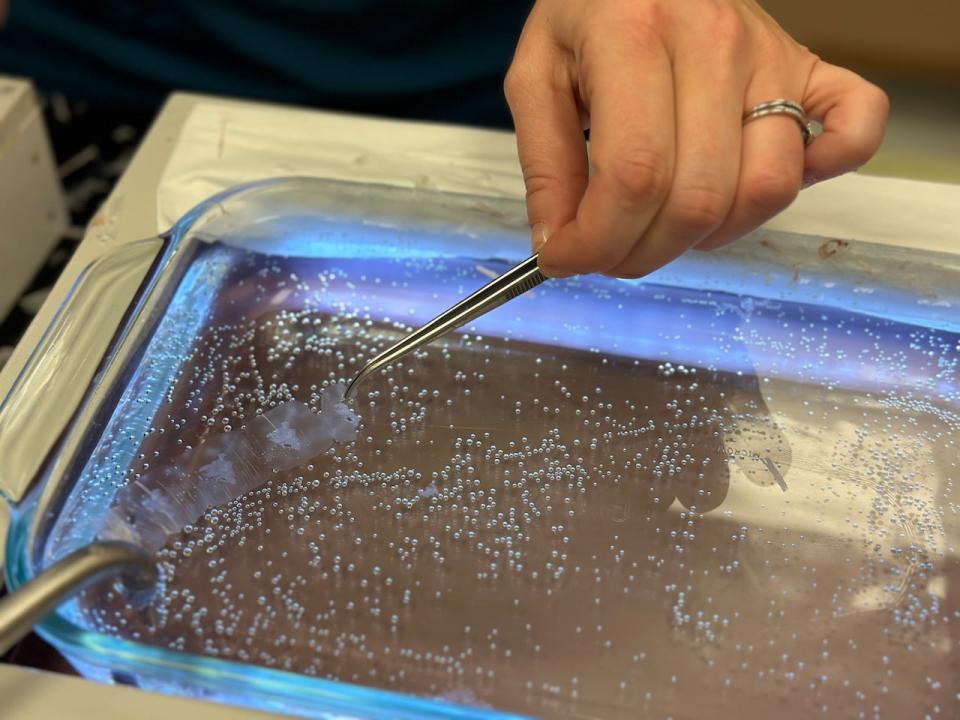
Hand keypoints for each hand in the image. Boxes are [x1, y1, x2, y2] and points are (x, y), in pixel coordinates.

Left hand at [505, 0, 888, 277]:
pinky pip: (856, 130)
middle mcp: (717, 45)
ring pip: (767, 189)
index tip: (569, 260)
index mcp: (637, 37)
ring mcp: (774, 58)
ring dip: (710, 236)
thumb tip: (561, 249)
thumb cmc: (590, 14)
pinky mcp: (813, 69)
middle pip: (699, 198)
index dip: (598, 241)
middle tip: (609, 252)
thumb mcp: (537, 76)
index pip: (634, 175)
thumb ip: (543, 168)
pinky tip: (755, 188)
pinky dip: (824, 173)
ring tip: (665, 224)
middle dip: (643, 252)